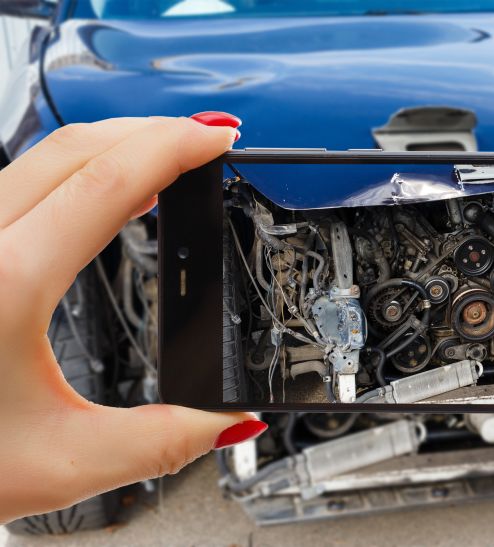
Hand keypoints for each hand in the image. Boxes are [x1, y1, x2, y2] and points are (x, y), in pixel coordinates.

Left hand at [0, 116, 264, 523]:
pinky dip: (74, 169)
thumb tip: (231, 418)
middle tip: (205, 137)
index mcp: (5, 284)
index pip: (109, 182)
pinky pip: (16, 179)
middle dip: (152, 129)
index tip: (218, 138)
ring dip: (113, 145)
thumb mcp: (63, 462)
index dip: (175, 147)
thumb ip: (165, 441)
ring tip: (165, 158)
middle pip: (74, 146)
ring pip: (40, 155)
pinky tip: (99, 190)